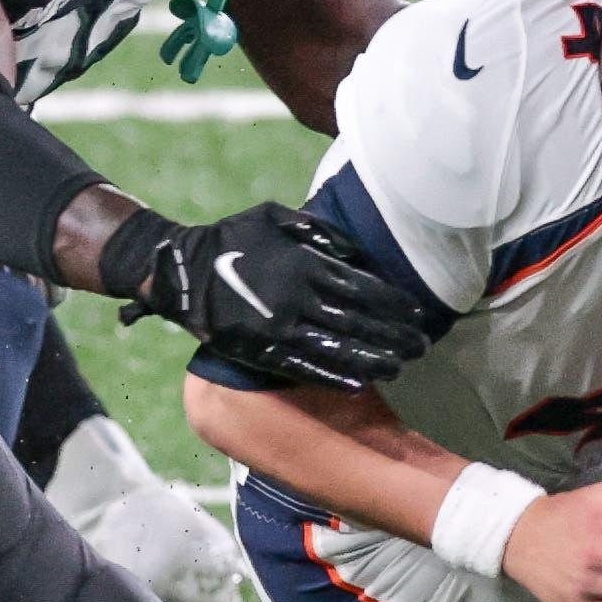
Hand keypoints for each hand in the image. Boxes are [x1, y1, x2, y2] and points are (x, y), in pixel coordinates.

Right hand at [120, 202, 430, 388]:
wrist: (181, 272)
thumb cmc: (231, 238)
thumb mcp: (273, 217)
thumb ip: (316, 231)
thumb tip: (354, 250)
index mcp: (303, 265)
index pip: (361, 287)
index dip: (392, 302)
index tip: (416, 311)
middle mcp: (296, 299)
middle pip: (357, 322)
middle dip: (393, 335)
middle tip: (420, 345)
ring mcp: (278, 329)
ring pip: (336, 349)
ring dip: (372, 360)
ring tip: (400, 367)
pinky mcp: (261, 352)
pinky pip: (303, 368)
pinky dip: (333, 377)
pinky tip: (359, 384)